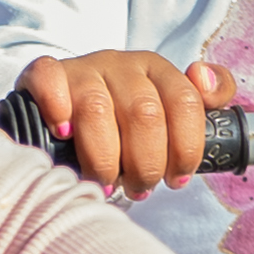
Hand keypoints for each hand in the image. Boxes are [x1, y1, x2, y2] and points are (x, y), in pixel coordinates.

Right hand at [18, 48, 219, 195]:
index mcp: (157, 70)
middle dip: (146, 164)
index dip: (185, 149)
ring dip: (104, 160)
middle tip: (139, 188)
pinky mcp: (47, 74)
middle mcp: (121, 64)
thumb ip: (204, 100)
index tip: (176, 179)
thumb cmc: (122, 119)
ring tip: (106, 183)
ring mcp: (83, 68)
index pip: (185, 103)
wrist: (66, 101)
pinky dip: (56, 109)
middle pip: (145, 114)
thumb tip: (206, 82)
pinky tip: (64, 136)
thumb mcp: (168, 110)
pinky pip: (50, 80)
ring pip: (97, 110)